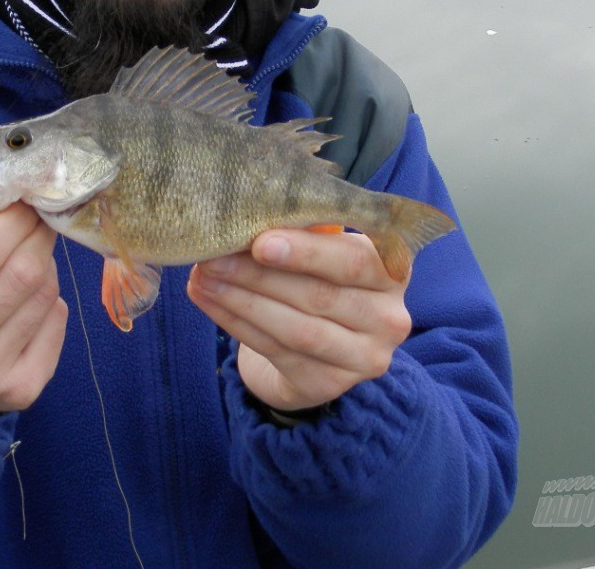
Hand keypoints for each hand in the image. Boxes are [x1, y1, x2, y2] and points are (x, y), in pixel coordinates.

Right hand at [0, 180, 67, 460]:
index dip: (12, 219)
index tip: (21, 202)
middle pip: (19, 273)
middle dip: (35, 235)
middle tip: (35, 220)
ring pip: (43, 295)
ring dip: (43, 265)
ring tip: (24, 260)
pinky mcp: (18, 393)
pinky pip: (58, 322)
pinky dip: (51, 300)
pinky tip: (27, 301)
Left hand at [186, 229, 411, 412]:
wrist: (318, 345)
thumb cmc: (318, 276)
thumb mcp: (323, 250)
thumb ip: (306, 231)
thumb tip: (253, 210)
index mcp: (392, 271)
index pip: (352, 260)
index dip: (306, 252)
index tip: (259, 242)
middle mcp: (389, 318)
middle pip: (318, 296)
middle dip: (258, 275)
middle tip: (214, 257)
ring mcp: (363, 357)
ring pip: (294, 328)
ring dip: (240, 300)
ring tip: (202, 277)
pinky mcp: (329, 384)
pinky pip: (275, 351)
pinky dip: (235, 323)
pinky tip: (208, 300)